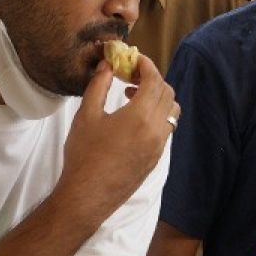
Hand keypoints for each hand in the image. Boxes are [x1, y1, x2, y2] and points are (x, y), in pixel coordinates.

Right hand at [57, 56, 178, 222]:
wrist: (87, 196)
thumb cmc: (83, 155)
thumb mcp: (86, 115)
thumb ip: (99, 86)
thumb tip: (108, 65)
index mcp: (141, 116)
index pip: (155, 80)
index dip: (146, 65)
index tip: (134, 59)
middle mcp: (157, 130)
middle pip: (168, 93)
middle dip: (152, 80)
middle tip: (130, 77)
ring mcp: (160, 146)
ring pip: (171, 112)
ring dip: (158, 98)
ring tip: (132, 97)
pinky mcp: (156, 158)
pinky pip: (166, 128)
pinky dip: (157, 115)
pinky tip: (134, 119)